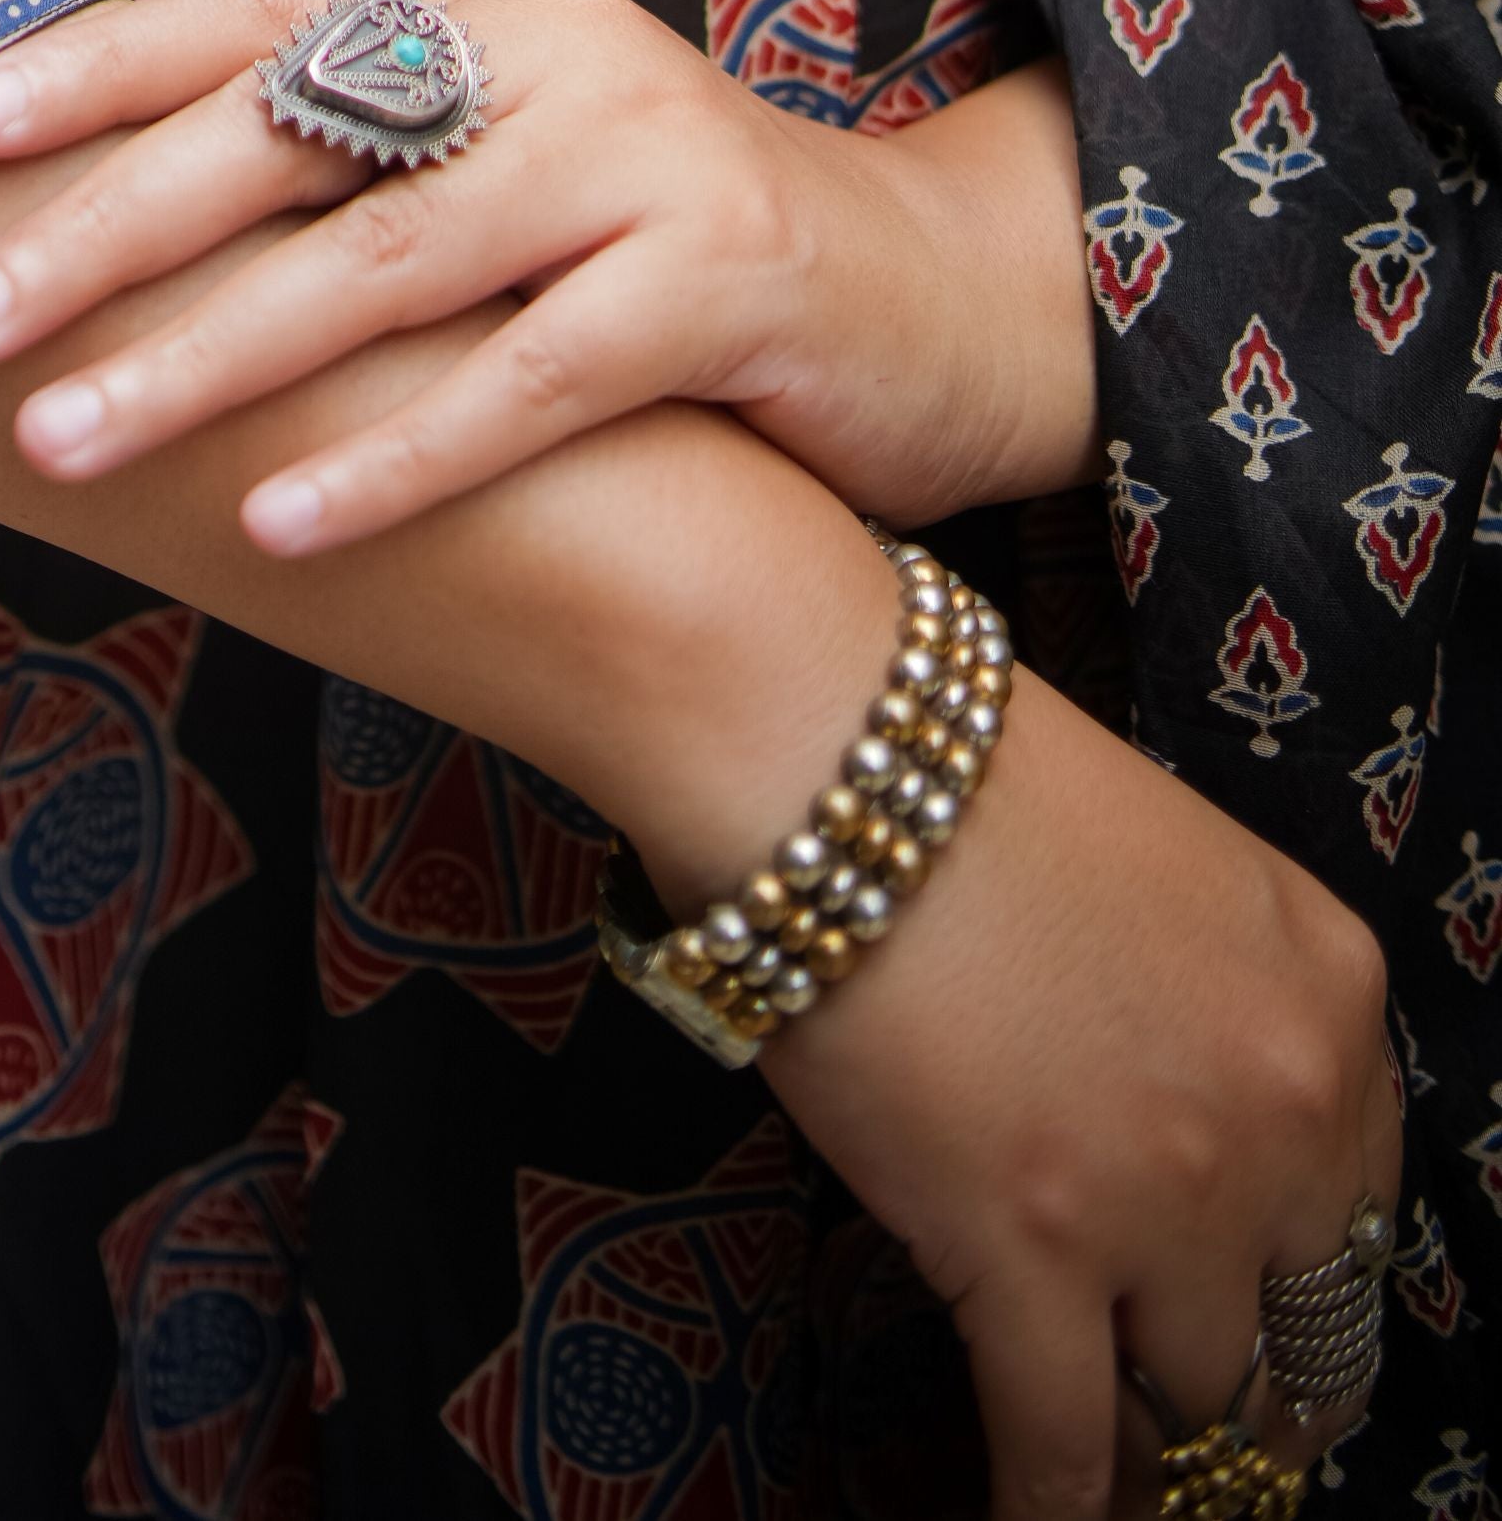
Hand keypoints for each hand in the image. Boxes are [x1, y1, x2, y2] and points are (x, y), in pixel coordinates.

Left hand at [0, 0, 1095, 545]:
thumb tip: (139, 0)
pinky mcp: (721, 281)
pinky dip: (393, 456)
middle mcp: (553, 45)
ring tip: (64, 444)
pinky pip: (527, 383)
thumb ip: (341, 68)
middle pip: (290, 135)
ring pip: (385, 265)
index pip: (255, 14)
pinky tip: (275, 528)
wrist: (921, 298)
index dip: (101, 72)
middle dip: (107, 230)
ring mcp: (642, 154)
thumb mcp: (500, 122)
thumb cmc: (657, 224)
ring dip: (209, 363)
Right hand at [753, 648, 1399, 1520]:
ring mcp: (1168, 1198)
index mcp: (1330, 998)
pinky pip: (1066, 1446)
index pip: (1361, 1211)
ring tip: (1116, 1478)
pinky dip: (1053, 1509)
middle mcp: (1282, 1112)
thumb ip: (1208, 1007)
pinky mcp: (1036, 1258)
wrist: (831, 748)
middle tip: (1210, 1439)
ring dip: (1151, 1447)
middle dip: (1251, 1394)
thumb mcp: (1166, 869)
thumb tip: (1168, 1131)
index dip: (1304, 1292)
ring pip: (1193, 1400)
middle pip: (1296, 1325)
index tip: (1275, 1337)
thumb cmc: (958, 770)